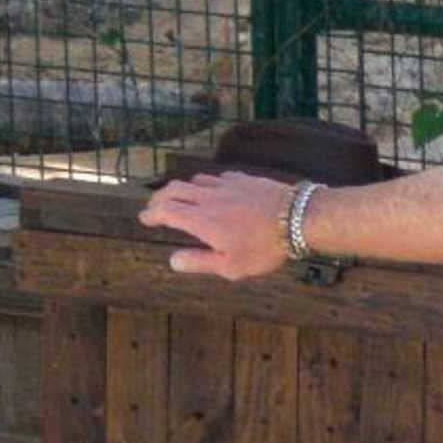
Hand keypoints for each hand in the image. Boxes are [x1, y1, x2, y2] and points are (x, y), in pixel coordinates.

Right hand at [137, 171, 292, 279]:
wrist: (298, 218)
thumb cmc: (264, 247)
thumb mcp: (230, 266)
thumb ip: (199, 262)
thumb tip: (173, 260)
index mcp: (200, 219)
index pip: (164, 210)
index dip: (150, 213)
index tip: (144, 218)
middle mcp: (209, 197)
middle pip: (174, 189)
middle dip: (160, 197)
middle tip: (155, 206)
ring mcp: (228, 185)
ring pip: (196, 180)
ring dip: (183, 188)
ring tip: (181, 197)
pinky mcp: (246, 179)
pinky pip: (220, 177)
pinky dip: (209, 183)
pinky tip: (215, 188)